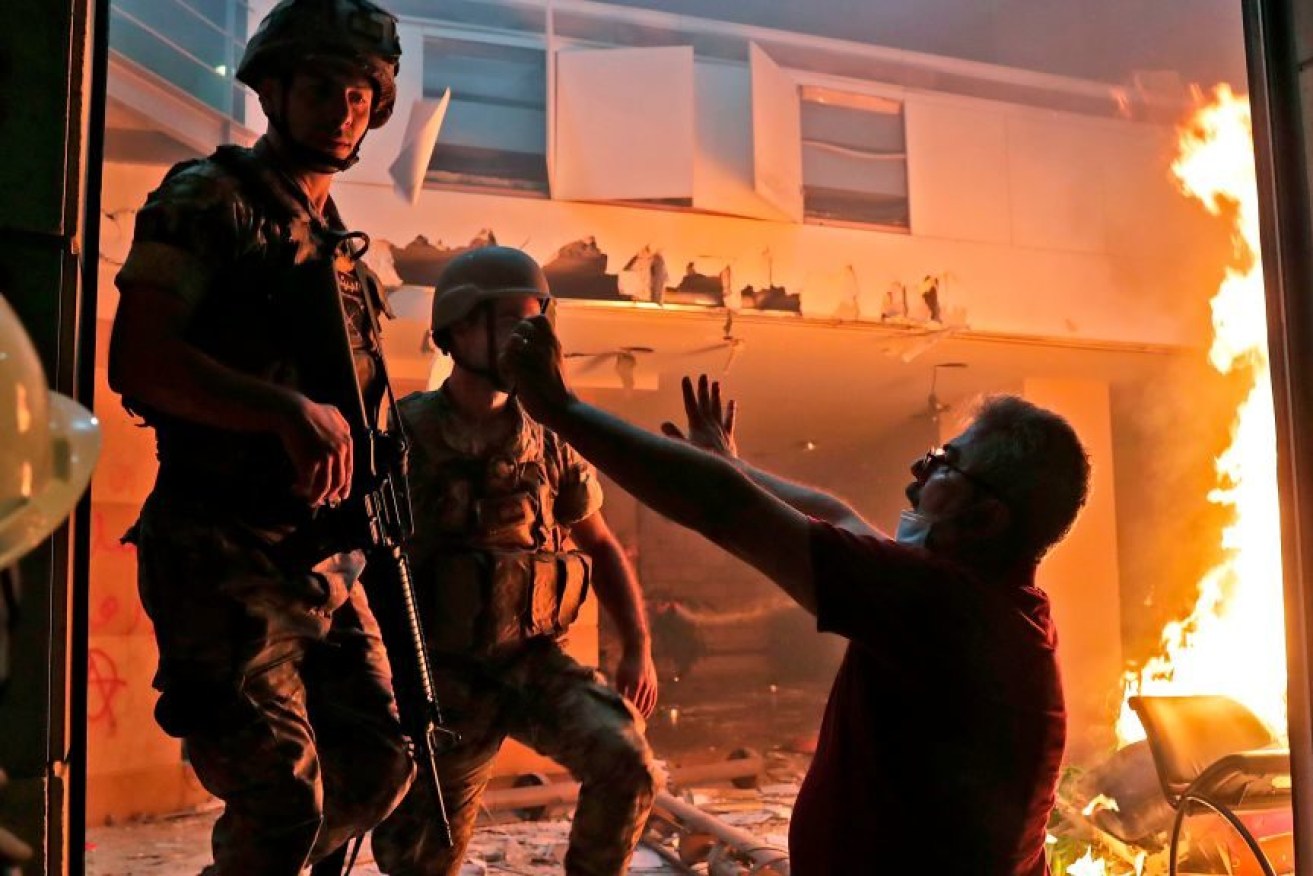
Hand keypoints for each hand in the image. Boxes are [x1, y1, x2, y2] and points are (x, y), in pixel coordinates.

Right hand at [276, 392, 352, 506]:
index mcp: (346, 443)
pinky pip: (309, 484)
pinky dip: (303, 490)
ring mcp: (325, 458)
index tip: (341, 495)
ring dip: (317, 497)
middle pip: (338, 482)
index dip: (344, 486)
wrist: (293, 412)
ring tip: (310, 501)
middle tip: (323, 501)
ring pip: (325, 486)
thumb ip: (342, 424)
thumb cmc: (309, 411)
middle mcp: (339, 452)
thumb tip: (347, 432)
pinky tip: (296, 489)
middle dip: (331, 495)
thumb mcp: (333, 414)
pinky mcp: (310, 463)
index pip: (348, 471)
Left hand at [499, 315, 572, 423]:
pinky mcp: (524, 372)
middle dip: (513, 338)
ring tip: (512, 369)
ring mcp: (536, 359)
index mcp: (554, 343)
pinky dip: (503, 367)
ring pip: (511, 341)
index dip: (527, 324)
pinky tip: (509, 377)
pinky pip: (505, 357)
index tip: (525, 340)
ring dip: (507, 354)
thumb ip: (542, 349)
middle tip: (516, 357)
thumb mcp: (554, 362)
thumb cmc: (555, 388)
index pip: (539, 319)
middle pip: (522, 327)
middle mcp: (547, 347)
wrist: (561, 409)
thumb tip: (521, 339)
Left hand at [614, 644, 658, 718]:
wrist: (638, 650)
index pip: (632, 704)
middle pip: (640, 706)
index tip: (624, 722)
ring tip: (639, 721)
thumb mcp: (619, 676)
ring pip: (648, 704)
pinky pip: (653, 699)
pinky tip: (646, 712)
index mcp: (635, 684)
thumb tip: (616, 703)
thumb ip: (619, 690)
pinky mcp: (654, 683)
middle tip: (631, 726)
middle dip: (636, 716)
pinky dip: (650, 707)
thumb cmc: (625, 664)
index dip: (628, 713)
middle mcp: (645, 686)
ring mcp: (651, 685)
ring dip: (644, 713)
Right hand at [661, 374, 737, 456]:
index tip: (686, 378)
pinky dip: (730, 411)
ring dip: (716, 395)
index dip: (688, 391)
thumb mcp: (685, 448)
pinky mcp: (728, 435)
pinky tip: (732, 402)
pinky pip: (729, 420)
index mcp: (697, 425)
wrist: (724, 468)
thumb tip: (663, 424)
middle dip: (703, 388)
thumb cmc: (702, 460)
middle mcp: (709, 423)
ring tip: (716, 383)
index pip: (690, 404)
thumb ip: (675, 436)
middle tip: (703, 375)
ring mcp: (719, 428)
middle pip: (705, 402)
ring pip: (717, 408)